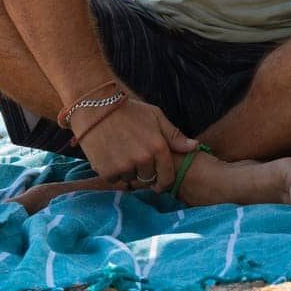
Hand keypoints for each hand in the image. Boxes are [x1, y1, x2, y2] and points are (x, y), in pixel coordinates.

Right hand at [72, 96, 195, 191]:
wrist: (96, 108)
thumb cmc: (130, 111)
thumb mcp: (156, 117)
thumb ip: (175, 136)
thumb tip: (194, 147)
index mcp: (158, 147)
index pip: (167, 178)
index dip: (164, 181)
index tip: (160, 182)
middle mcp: (143, 159)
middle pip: (148, 179)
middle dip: (146, 173)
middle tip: (137, 159)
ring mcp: (124, 166)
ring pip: (131, 179)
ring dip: (129, 172)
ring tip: (123, 154)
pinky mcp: (106, 171)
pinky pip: (115, 179)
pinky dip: (114, 172)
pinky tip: (112, 156)